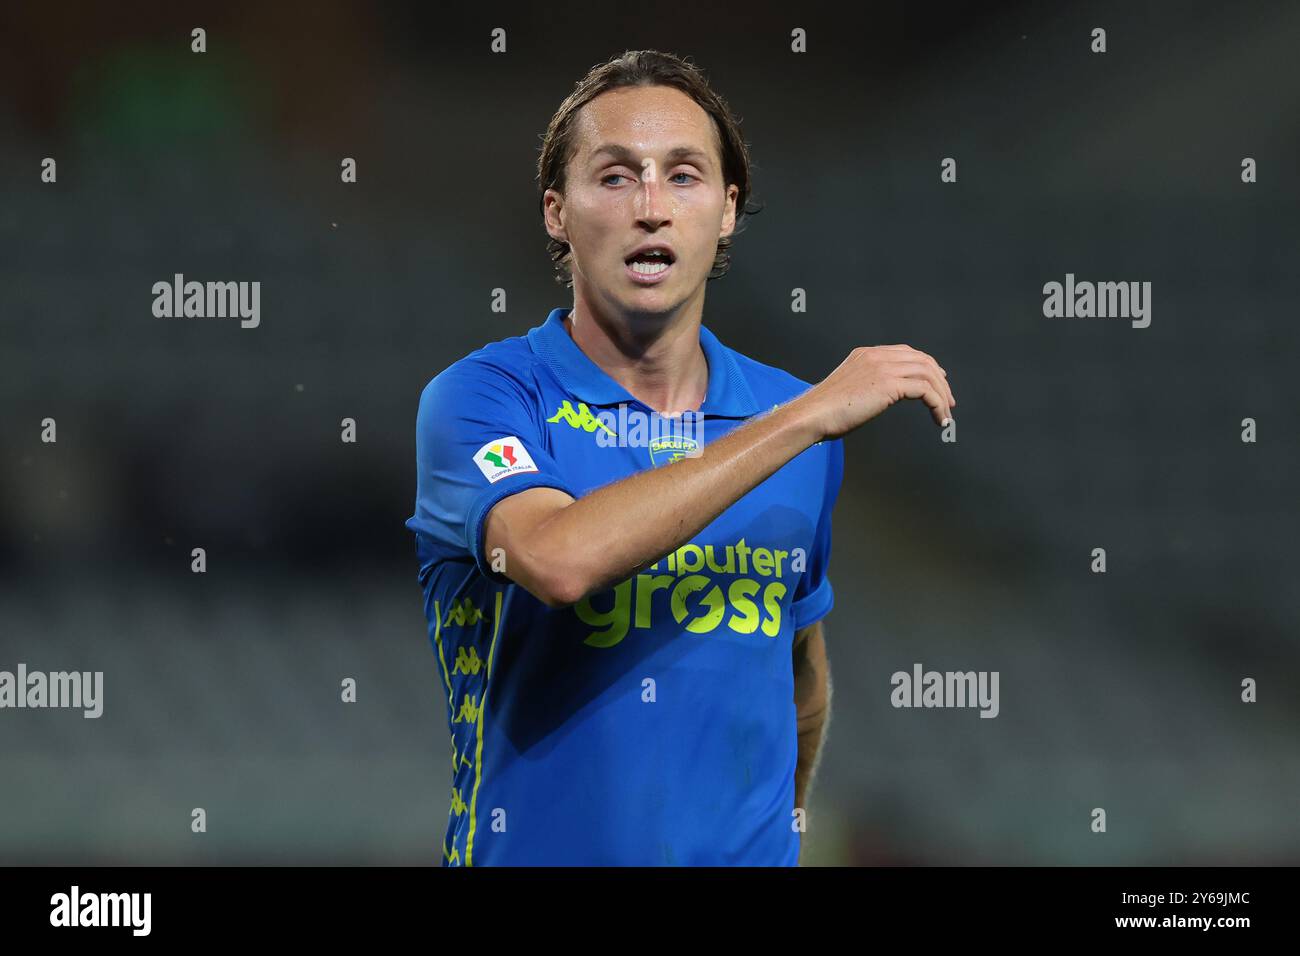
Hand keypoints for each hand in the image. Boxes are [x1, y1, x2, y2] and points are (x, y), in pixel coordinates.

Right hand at [791, 344, 955, 439]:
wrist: (812, 414)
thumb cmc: (824, 411)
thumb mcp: (849, 390)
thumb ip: (867, 386)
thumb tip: (880, 398)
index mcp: (866, 354)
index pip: (906, 352)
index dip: (927, 366)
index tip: (938, 383)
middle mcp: (877, 355)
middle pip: (922, 360)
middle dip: (940, 380)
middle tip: (948, 401)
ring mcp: (883, 367)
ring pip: (928, 374)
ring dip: (942, 395)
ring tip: (945, 413)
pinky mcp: (889, 384)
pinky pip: (926, 390)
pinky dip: (937, 404)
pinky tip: (939, 419)